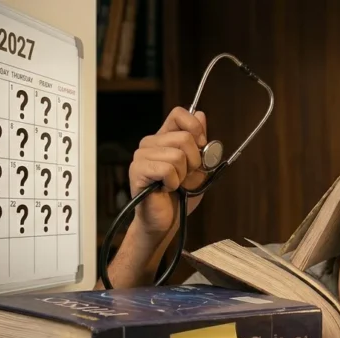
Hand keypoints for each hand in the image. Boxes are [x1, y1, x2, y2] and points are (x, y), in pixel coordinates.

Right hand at [128, 106, 209, 236]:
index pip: (179, 113)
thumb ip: (200, 143)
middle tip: (185, 176)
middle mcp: (151, 142)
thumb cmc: (181, 196)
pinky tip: (165, 189)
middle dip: (194, 161)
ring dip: (183, 175)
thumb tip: (201, 115)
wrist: (168, 221)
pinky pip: (167, 169)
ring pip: (177, 155)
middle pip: (184, 137)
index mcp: (165, 138)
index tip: (202, 147)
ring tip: (173, 184)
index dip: (195, 128)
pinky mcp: (137, 170)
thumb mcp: (199, 167)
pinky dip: (173, 183)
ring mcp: (141, 155)